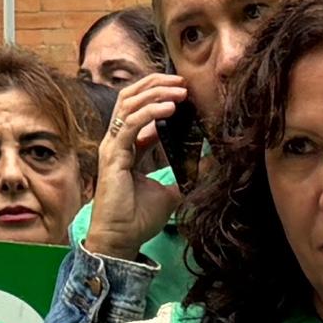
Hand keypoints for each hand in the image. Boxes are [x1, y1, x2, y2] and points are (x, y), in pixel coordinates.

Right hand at [88, 81, 195, 254]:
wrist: (121, 239)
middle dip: (156, 85)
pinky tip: (170, 109)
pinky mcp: (113, 156)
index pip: (138, 109)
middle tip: (182, 82)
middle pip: (130, 98)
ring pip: (129, 104)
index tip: (184, 94)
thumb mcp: (171, 192)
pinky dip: (151, 112)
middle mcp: (117, 141)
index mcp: (128, 146)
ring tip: (179, 91)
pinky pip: (131, 124)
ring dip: (155, 93)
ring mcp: (113, 146)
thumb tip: (209, 164)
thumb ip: (184, 176)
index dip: (159, 97)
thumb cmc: (138, 218)